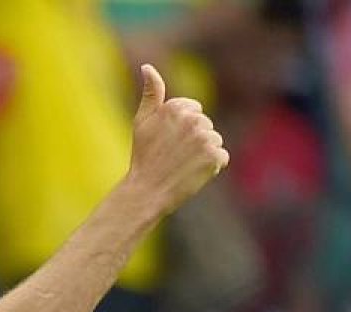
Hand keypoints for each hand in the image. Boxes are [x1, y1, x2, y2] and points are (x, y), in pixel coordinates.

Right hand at [126, 64, 228, 216]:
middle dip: (194, 140)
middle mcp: (193, 119)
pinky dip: (211, 167)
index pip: (195, 111)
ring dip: (203, 153)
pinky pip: (222, 157)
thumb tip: (147, 67)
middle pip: (206, 125)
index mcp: (176, 107)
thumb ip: (151, 92)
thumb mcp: (142, 121)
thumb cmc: (143, 156)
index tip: (167, 142)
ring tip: (182, 165)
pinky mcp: (215, 156)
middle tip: (173, 156)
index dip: (181, 129)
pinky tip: (192, 173)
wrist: (146, 191)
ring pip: (215, 140)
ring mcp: (206, 138)